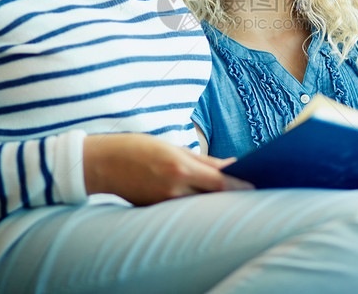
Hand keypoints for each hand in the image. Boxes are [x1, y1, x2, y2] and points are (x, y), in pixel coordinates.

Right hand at [82, 133, 252, 205]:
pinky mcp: (155, 211)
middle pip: (213, 197)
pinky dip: (194, 202)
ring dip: (212, 199)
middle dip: (230, 193)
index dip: (240, 185)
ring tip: (226, 192)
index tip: (255, 184)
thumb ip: (203, 160)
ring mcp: (164, 203)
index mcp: (179, 168)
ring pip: (199, 205)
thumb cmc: (138, 148)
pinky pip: (182, 208)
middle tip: (247, 187)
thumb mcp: (172, 147)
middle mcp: (173, 188)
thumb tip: (232, 165)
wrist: (102, 163)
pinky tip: (200, 196)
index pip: (219, 182)